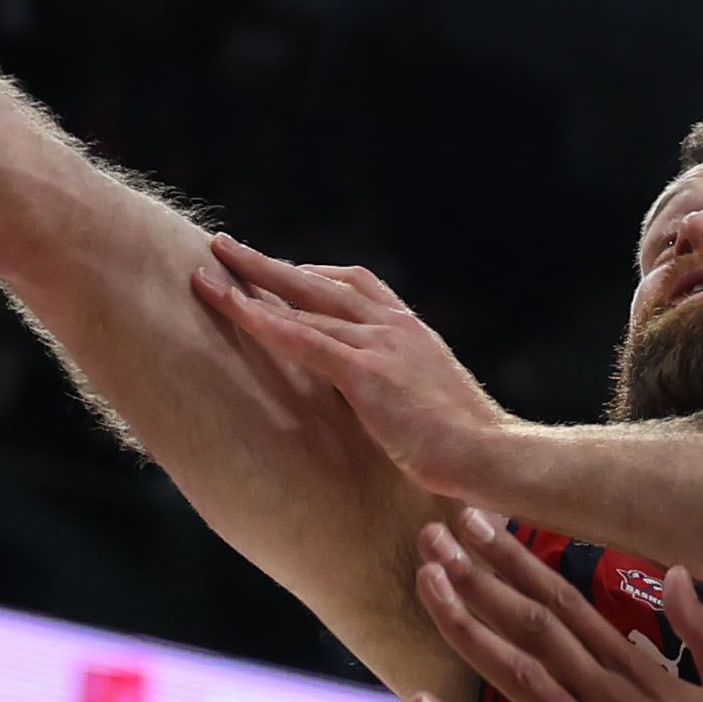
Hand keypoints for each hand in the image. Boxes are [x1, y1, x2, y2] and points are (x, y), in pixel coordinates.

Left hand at [195, 242, 513, 491]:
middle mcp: (394, 326)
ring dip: (251, 283)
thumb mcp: (432, 403)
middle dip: (270, 263)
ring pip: (303, 301)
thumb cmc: (469, 444)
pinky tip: (233, 309)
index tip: (281, 272)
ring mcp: (380, 344)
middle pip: (321, 279)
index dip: (313, 274)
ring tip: (209, 272)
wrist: (493, 454)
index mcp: (412, 331)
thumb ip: (402, 389)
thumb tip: (380, 404)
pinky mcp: (366, 372)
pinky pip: (303, 338)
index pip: (356, 284)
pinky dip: (264, 321)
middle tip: (227, 247)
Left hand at [408, 521, 702, 701]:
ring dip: (467, 625)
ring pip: (516, 672)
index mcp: (643, 675)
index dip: (520, 563)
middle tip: (434, 536)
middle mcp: (608, 698)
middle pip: (533, 624)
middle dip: (479, 575)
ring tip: (427, 583)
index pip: (570, 604)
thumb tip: (680, 573)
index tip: (482, 527)